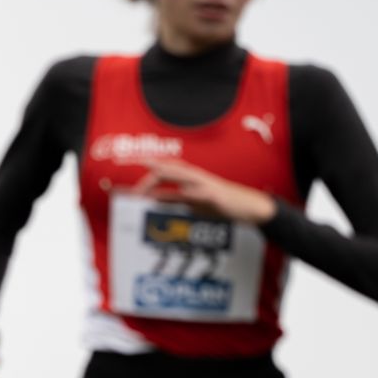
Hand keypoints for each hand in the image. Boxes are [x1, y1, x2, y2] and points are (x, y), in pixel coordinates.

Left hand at [134, 159, 275, 224]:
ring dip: (167, 173)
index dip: (145, 173)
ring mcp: (206, 185)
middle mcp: (196, 178)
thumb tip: (151, 200)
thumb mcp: (192, 203)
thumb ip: (172, 200)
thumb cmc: (220, 205)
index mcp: (188, 180)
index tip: (128, 181)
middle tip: (134, 192)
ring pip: (184, 174)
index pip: (164, 172)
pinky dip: (191, 191)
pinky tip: (183, 192)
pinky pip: (202, 192)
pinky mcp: (217, 195)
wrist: (249, 207)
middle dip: (151, 177)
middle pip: (170, 170)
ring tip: (152, 171)